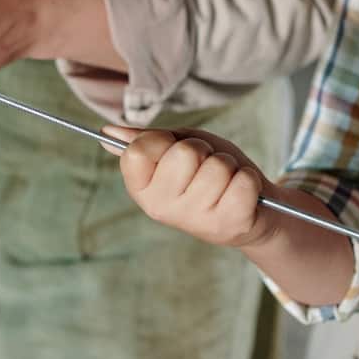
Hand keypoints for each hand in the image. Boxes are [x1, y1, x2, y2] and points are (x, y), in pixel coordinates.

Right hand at [104, 126, 278, 247]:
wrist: (251, 207)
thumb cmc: (207, 170)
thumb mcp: (175, 148)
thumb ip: (147, 140)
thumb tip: (106, 132)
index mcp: (141, 188)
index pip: (138, 149)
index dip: (162, 140)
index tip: (173, 149)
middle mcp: (160, 208)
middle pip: (184, 153)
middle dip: (203, 151)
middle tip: (205, 166)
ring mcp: (193, 220)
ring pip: (217, 167)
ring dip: (228, 165)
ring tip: (225, 181)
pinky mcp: (228, 225)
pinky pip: (243, 182)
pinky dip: (248, 180)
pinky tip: (240, 194)